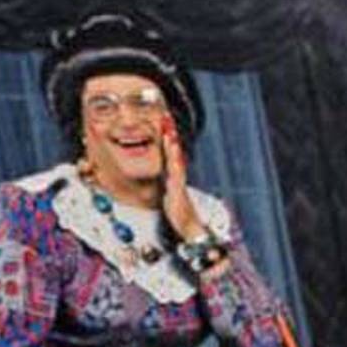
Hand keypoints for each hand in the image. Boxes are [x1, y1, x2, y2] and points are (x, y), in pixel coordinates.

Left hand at [160, 115, 205, 240]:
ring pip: (176, 161)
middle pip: (173, 152)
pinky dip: (176, 166)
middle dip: (170, 135)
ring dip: (173, 147)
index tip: (163, 122)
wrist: (189, 227)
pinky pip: (177, 176)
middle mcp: (177, 176)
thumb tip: (157, 173)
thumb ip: (163, 181)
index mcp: (173, 175)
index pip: (169, 152)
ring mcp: (179, 183)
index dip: (166, 137)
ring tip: (170, 133)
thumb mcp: (166, 192)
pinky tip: (174, 158)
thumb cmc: (177, 211)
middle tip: (167, 119)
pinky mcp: (178, 192)